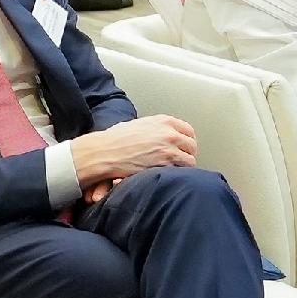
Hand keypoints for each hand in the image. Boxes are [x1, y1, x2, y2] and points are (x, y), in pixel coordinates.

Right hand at [69, 115, 198, 195]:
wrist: (105, 152)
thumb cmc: (115, 140)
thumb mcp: (139, 125)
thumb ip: (156, 129)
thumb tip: (163, 135)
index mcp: (163, 121)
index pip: (188, 131)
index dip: (187, 141)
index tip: (185, 147)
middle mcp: (169, 133)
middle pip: (192, 146)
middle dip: (187, 154)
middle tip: (180, 161)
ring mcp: (168, 149)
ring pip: (190, 161)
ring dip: (184, 167)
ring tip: (174, 171)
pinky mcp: (164, 165)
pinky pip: (181, 172)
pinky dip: (177, 175)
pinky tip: (168, 176)